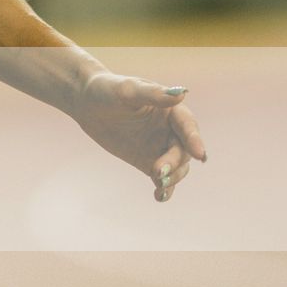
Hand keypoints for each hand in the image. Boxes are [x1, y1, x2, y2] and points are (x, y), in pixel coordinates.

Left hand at [71, 71, 207, 200]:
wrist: (87, 103)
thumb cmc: (108, 90)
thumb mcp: (127, 90)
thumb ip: (152, 94)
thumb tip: (182, 93)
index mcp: (170, 110)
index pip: (188, 125)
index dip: (195, 139)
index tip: (199, 154)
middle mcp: (171, 130)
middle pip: (183, 150)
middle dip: (174, 162)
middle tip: (157, 170)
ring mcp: (160, 147)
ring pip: (177, 167)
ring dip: (172, 177)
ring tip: (158, 183)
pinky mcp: (148, 161)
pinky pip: (162, 178)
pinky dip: (165, 189)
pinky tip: (159, 196)